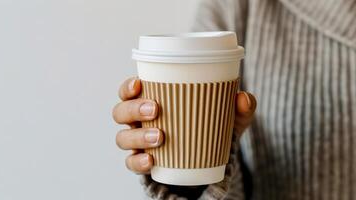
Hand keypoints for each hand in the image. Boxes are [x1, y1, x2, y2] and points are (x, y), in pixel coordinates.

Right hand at [112, 77, 256, 174]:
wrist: (207, 161)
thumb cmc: (209, 128)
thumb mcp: (227, 118)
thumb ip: (239, 108)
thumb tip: (243, 98)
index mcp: (151, 101)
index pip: (129, 91)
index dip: (128, 87)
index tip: (139, 83)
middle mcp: (139, 121)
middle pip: (120, 112)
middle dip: (133, 109)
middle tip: (155, 109)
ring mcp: (138, 143)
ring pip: (122, 138)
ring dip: (137, 136)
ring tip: (160, 136)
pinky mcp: (143, 163)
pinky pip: (132, 163)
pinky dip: (138, 162)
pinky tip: (151, 161)